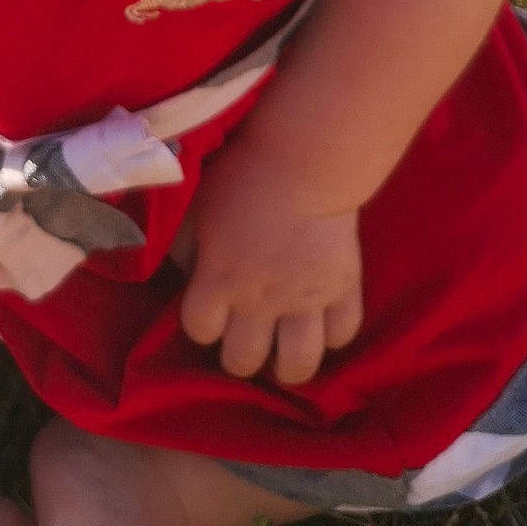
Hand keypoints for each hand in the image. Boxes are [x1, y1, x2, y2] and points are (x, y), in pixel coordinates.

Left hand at [177, 135, 363, 385]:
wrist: (304, 160)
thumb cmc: (241, 175)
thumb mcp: (196, 206)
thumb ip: (183, 246)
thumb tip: (184, 273)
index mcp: (219, 281)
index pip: (199, 331)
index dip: (201, 323)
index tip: (208, 310)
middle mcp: (260, 302)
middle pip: (242, 362)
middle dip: (239, 355)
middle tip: (244, 336)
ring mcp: (306, 301)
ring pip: (297, 365)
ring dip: (286, 365)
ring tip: (283, 351)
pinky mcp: (344, 290)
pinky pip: (342, 334)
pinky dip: (332, 334)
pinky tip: (322, 323)